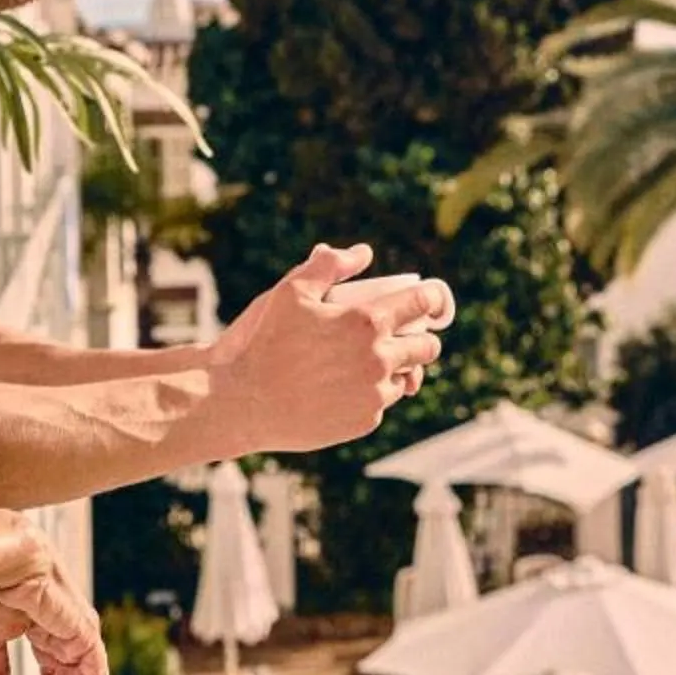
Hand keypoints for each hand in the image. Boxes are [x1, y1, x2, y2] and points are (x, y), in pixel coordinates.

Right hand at [207, 243, 453, 453]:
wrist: (244, 401)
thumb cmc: (265, 342)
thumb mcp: (291, 291)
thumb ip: (329, 265)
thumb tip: (363, 252)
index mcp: (366, 321)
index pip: (423, 303)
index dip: (431, 298)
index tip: (430, 300)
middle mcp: (378, 359)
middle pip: (427, 347)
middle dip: (421, 338)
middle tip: (405, 336)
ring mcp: (374, 394)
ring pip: (406, 378)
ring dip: (395, 369)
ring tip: (368, 363)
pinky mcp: (365, 422)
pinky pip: (382, 404)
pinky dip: (371, 395)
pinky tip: (345, 389)